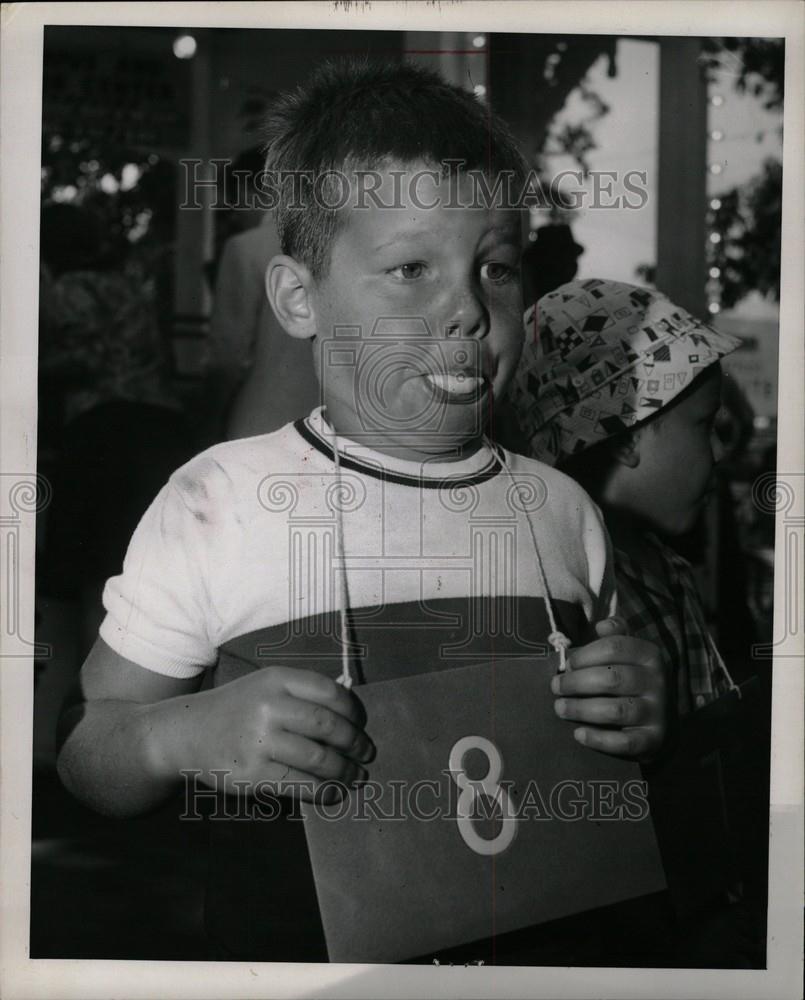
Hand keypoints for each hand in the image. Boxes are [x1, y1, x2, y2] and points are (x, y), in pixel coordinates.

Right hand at [154, 666, 374, 800]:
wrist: (186, 732)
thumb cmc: (237, 709)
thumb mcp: (266, 686)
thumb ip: (303, 694)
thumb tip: (353, 717)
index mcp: (277, 679)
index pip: (331, 693)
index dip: (355, 712)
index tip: (363, 724)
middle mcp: (269, 706)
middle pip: (329, 727)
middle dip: (356, 744)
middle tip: (367, 754)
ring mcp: (259, 741)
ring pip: (319, 759)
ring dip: (346, 771)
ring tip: (356, 776)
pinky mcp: (252, 774)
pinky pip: (300, 785)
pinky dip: (326, 791)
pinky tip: (335, 792)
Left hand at [550, 617, 668, 760]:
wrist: (661, 721)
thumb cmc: (633, 679)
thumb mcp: (630, 653)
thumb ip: (616, 636)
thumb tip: (602, 625)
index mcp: (650, 655)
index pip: (614, 648)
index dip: (584, 655)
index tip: (567, 665)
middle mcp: (657, 682)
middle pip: (611, 679)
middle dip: (576, 683)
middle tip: (556, 687)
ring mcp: (657, 712)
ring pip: (615, 711)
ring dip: (581, 709)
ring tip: (560, 708)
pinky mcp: (653, 740)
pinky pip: (624, 742)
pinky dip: (598, 739)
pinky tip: (578, 734)